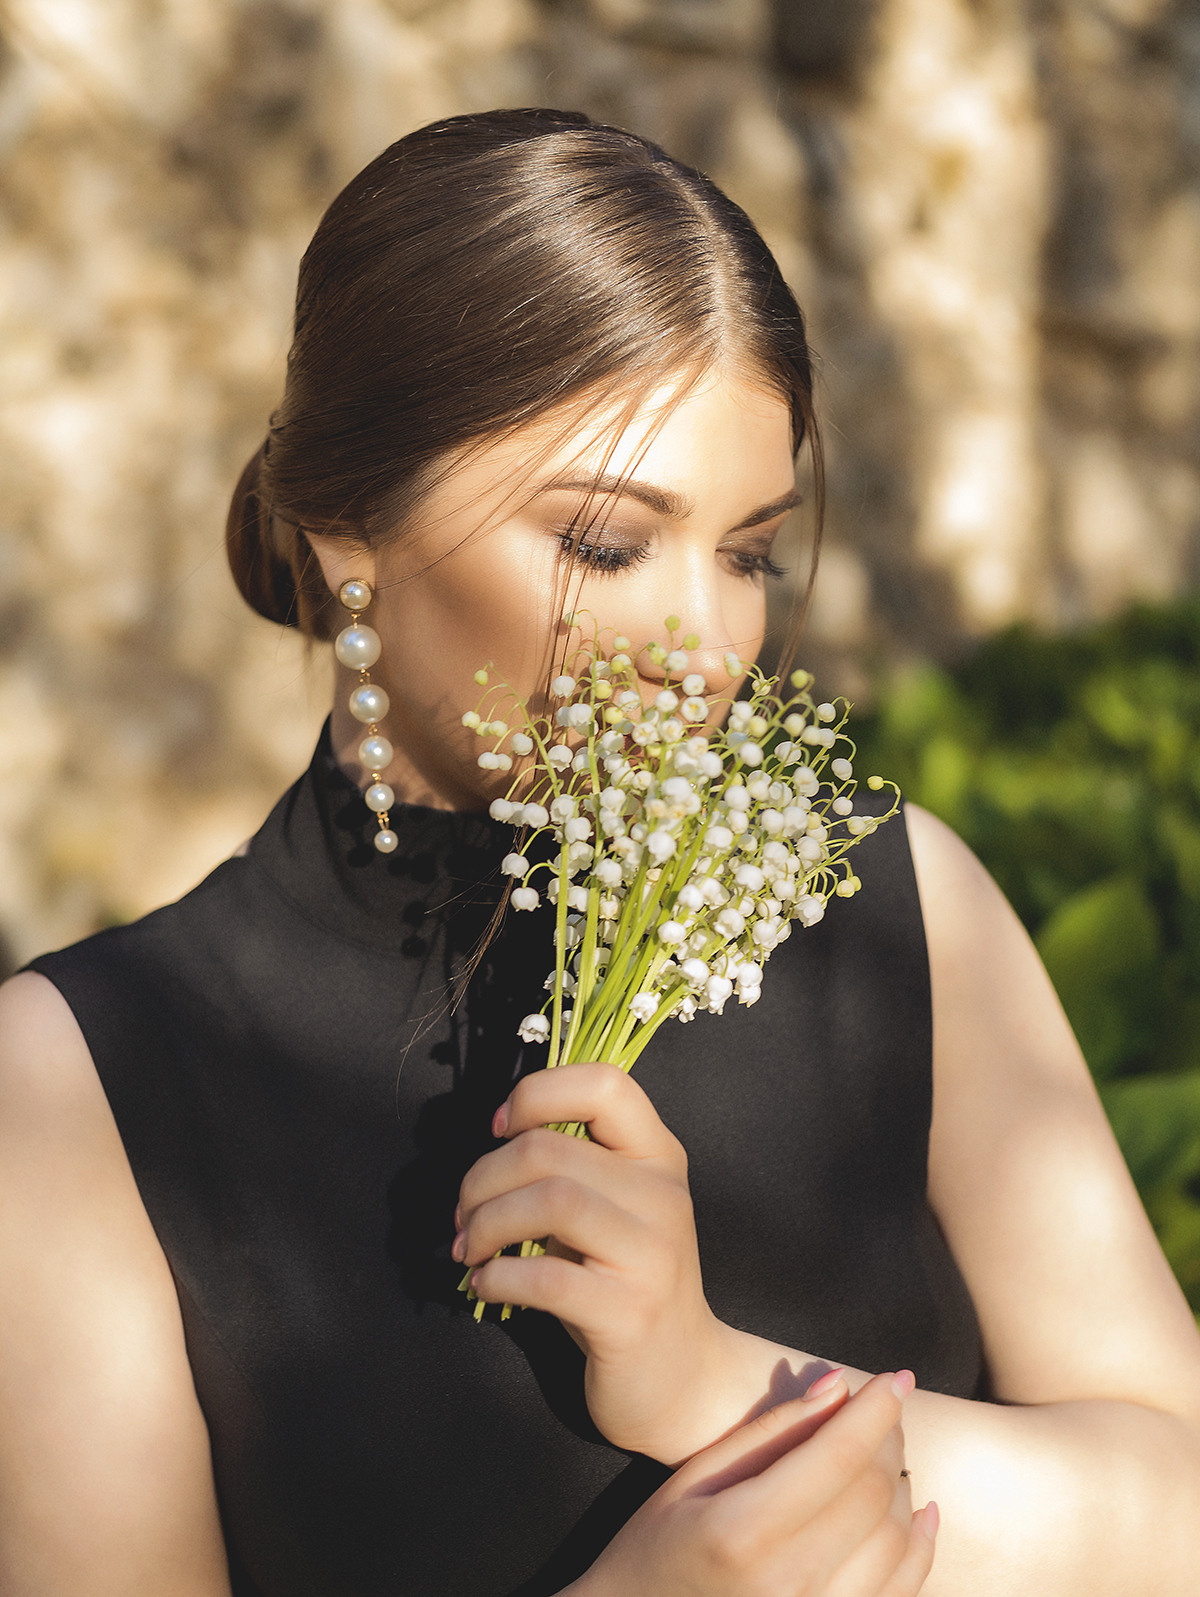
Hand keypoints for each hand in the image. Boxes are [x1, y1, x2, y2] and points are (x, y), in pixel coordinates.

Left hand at [455, 1060, 727, 1460]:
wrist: (682, 1379)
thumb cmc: (624, 1284)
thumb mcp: (611, 1210)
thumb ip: (572, 1167)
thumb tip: (495, 1140)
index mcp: (658, 1156)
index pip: (605, 1084)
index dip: (538, 1093)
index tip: (501, 1129)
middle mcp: (663, 1195)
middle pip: (550, 1149)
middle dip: (483, 1177)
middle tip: (463, 1213)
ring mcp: (652, 1254)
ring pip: (550, 1201)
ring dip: (486, 1223)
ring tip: (469, 1248)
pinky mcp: (629, 1313)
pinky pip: (545, 1277)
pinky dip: (497, 1276)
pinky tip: (485, 1284)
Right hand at [569, 1370, 937, 1596]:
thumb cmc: (656, 1546)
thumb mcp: (695, 1476)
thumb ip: (770, 1431)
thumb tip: (836, 1386)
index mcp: (744, 1530)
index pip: (839, 1457)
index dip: (875, 1410)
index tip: (895, 1377)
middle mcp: (789, 1582)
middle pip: (874, 1493)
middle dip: (888, 1437)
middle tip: (882, 1406)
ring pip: (896, 1540)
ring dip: (902, 1485)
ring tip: (885, 1451)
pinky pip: (901, 1591)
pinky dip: (920, 1546)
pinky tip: (922, 1508)